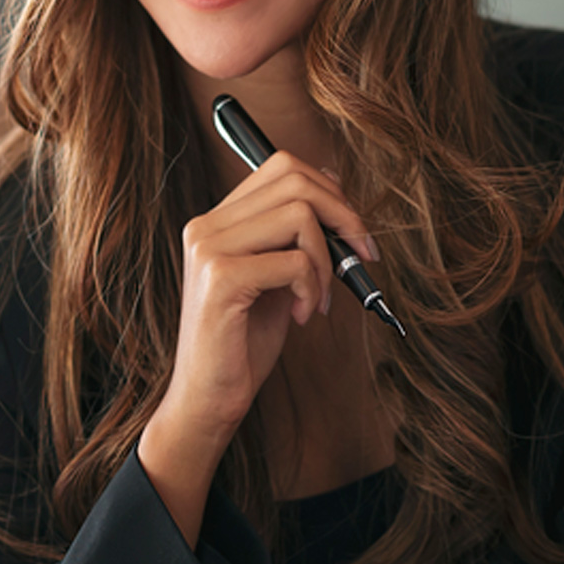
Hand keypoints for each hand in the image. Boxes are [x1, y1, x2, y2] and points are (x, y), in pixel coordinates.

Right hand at [138, 150, 376, 543]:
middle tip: (358, 257)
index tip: (351, 232)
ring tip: (318, 299)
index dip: (329, 190)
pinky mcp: (221, 279)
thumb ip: (293, 237)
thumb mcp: (276, 278)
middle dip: (342, 214)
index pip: (280, 166)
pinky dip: (313, 289)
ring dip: (326, 259)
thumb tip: (333, 190)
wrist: (208, 397)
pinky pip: (295, 261)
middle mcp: (205, 227)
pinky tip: (302, 317)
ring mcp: (209, 249)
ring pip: (299, 215)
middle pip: (293, 179)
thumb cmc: (243, 343)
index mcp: (215, 221)